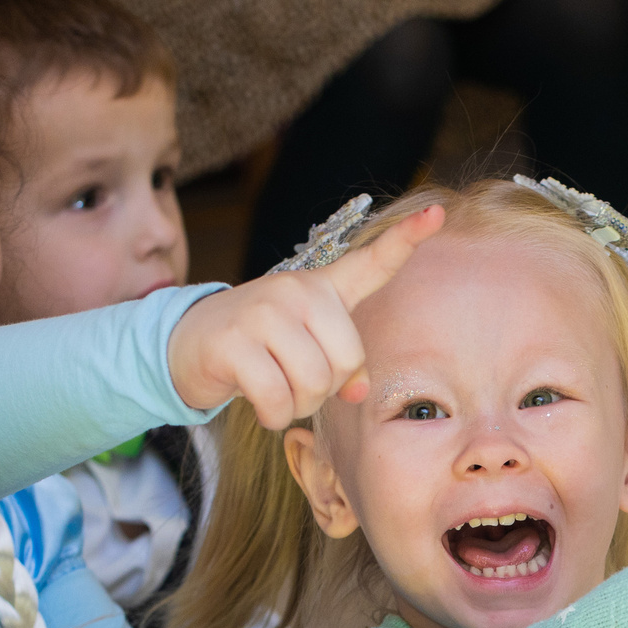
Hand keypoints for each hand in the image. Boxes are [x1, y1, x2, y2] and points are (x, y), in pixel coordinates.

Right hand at [166, 204, 442, 428]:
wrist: (188, 345)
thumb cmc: (259, 350)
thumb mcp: (305, 351)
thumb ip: (342, 366)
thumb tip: (358, 390)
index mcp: (320, 289)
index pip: (370, 262)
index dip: (406, 240)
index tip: (439, 212)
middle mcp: (295, 291)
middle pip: (345, 359)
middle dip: (324, 389)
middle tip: (294, 380)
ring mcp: (263, 312)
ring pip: (312, 383)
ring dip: (296, 405)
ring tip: (275, 389)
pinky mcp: (234, 342)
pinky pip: (277, 399)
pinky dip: (272, 415)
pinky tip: (259, 402)